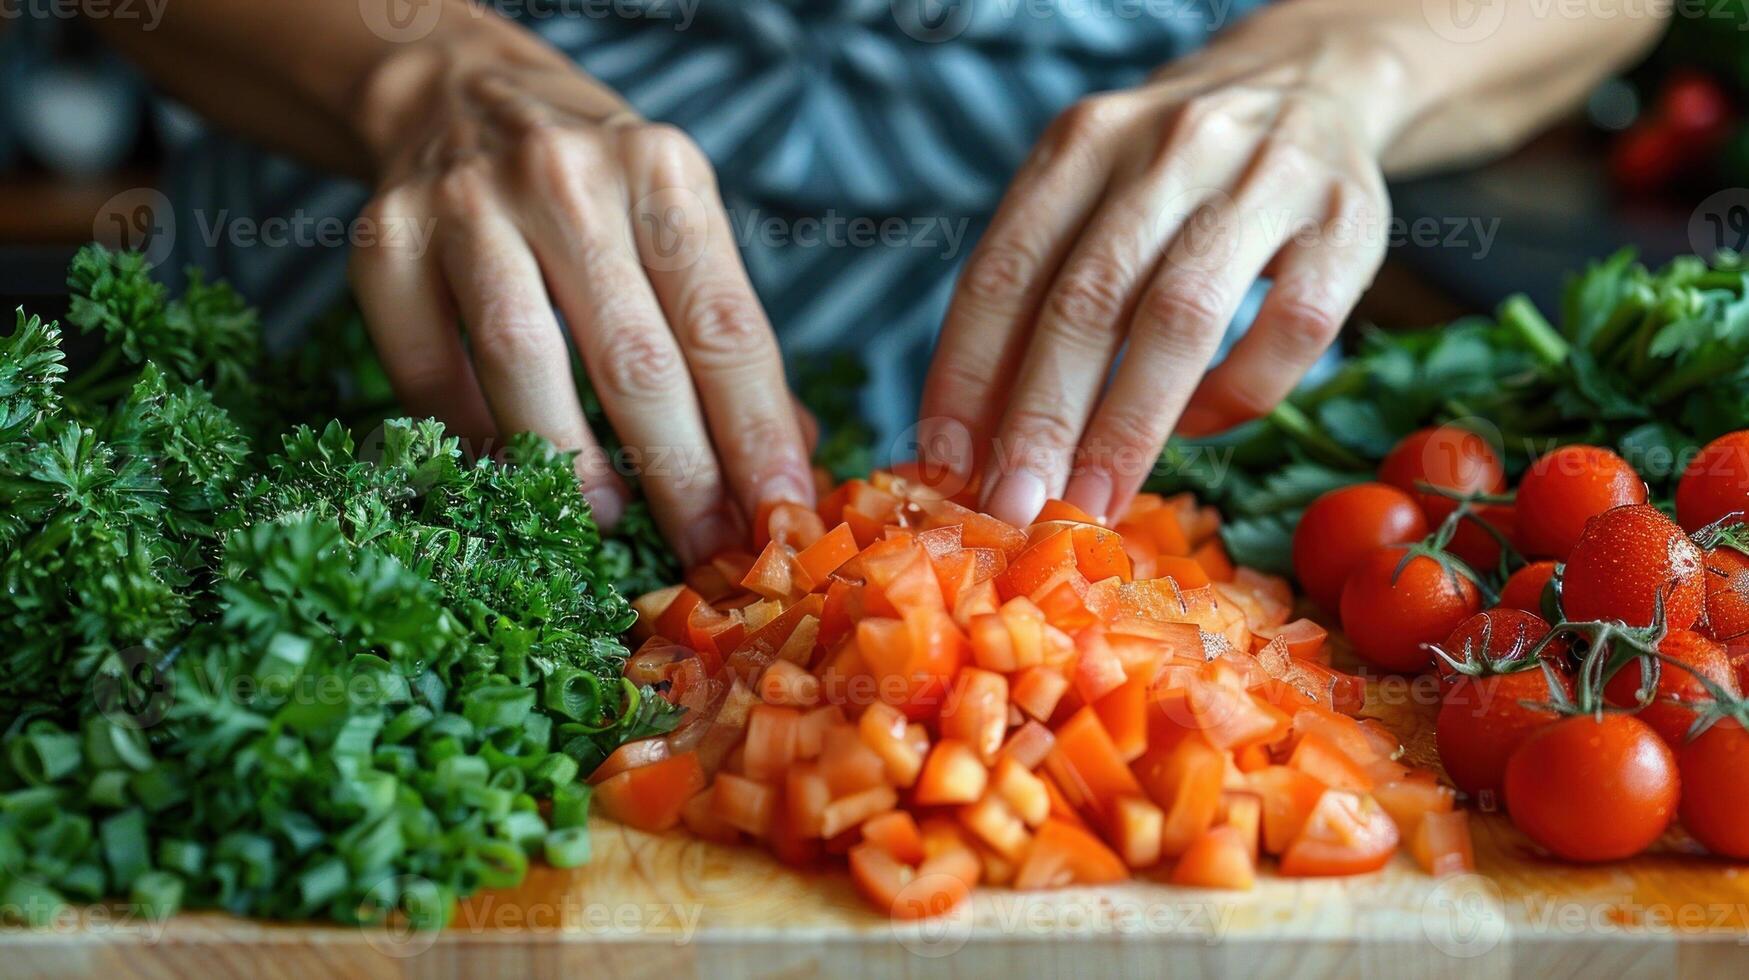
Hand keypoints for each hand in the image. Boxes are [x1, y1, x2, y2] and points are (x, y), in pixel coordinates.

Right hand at [348, 34, 812, 562]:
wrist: (460, 94)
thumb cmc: (593, 182)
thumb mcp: (678, 220)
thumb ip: (726, 333)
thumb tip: (789, 459)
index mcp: (661, 172)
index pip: (723, 326)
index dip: (755, 432)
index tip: (777, 511)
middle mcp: (565, 177)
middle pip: (634, 358)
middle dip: (679, 473)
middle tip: (704, 549)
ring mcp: (465, 205)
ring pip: (523, 362)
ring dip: (571, 462)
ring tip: (609, 522)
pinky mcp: (384, 240)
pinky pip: (426, 365)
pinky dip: (467, 433)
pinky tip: (508, 474)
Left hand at [919, 33, 1401, 525]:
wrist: (1311, 84)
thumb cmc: (1173, 176)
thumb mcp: (1092, 195)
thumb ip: (1039, 292)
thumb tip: (976, 441)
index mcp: (1083, 142)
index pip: (1005, 271)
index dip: (967, 375)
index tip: (946, 464)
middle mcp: (1169, 148)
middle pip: (1088, 301)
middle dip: (1042, 419)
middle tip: (1013, 507)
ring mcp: (1265, 179)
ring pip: (1180, 318)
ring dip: (1126, 426)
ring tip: (1091, 500)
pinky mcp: (1348, 224)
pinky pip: (1287, 331)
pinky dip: (1231, 394)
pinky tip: (1195, 425)